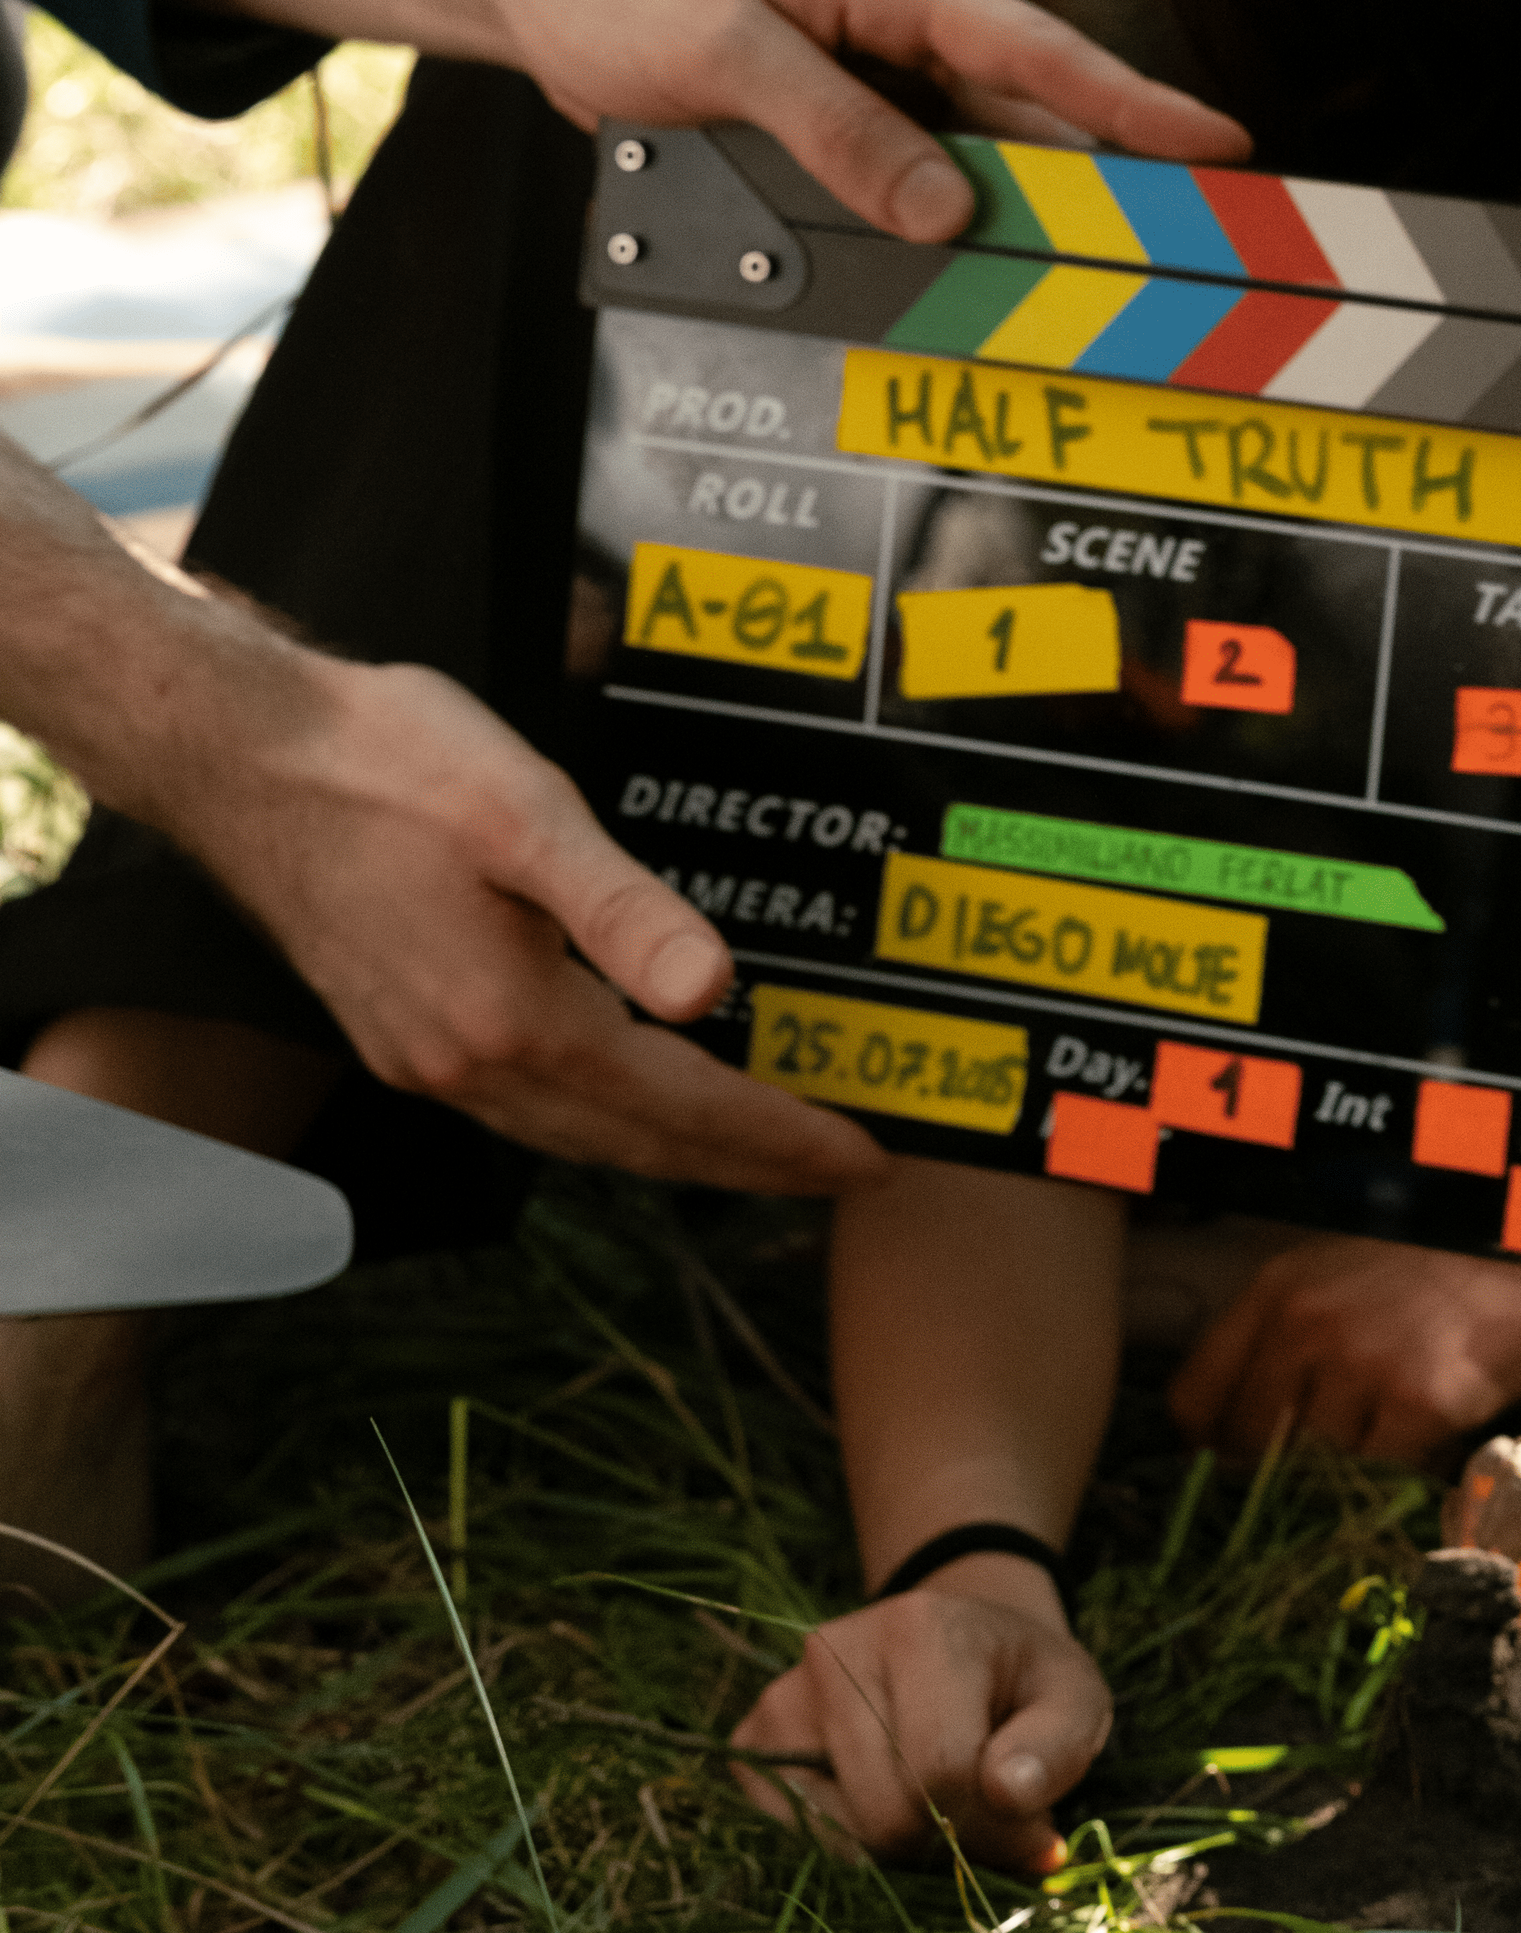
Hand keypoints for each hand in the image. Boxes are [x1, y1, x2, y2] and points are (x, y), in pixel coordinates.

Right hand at [153, 637, 885, 1188]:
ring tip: (757, 1150)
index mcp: (512, 1020)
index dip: (776, 1135)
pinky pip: (530, 1110)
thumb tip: (713, 991)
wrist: (247, 758)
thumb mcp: (528, 816)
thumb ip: (624, 911)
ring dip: (673, 1151)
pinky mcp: (400, 1035)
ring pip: (580, 1136)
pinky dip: (603, 1120)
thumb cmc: (389, 766)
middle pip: (636, 1142)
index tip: (861, 1158)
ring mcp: (425, 1059)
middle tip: (839, 1174)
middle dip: (744, 1164)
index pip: (679, 1102)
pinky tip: (630, 1096)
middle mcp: (467, 1064)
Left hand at [492, 0, 1248, 240]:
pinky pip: (895, 188)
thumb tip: (942, 210)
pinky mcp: (821, 131)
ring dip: (1009, 225)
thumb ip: (833, 127)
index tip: (1216, 146)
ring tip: (1080, 295)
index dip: (1131, 103)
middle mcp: (890, 34)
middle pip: (1019, 122)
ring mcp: (860, 85)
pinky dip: (926, 235)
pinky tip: (954, 285)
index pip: (1031, 49)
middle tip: (1176, 249)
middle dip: (1098, 185)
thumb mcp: (722, 49)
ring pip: (962, 167)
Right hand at [730, 1567, 1110, 1870]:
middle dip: (941, 1846)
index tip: (1025, 1830)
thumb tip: (1007, 1792)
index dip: (988, 1829)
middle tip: (976, 1824)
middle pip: (883, 1811)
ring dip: (891, 1851)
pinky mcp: (754, 1738)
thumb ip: (1057, 1747)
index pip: (940, 1771)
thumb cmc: (1020, 1683)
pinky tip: (878, 1807)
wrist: (960, 1645)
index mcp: (922, 1629)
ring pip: (833, 1833)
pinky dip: (839, 1846)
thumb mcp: (1073, 1699)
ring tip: (929, 1807)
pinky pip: (788, 1830)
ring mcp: (785, 1692)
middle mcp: (836, 1649)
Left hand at [1166, 1231, 1520, 1465]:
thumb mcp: (1351, 1274)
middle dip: (1284, 1472)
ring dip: (1360, 1468)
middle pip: (1249, 1450)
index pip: (1193, 1402)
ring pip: (1324, 1471)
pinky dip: (1416, 1470)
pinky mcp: (1422, 1404)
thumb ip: (1294, 1340)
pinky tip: (1447, 1429)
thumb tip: (1244, 1433)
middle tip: (1334, 1465)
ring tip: (1409, 1423)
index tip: (1239, 1464)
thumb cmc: (1459, 1254)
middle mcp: (1306, 1327)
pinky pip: (1392, 1475)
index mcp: (1279, 1290)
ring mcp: (1361, 1365)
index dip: (1216, 1444)